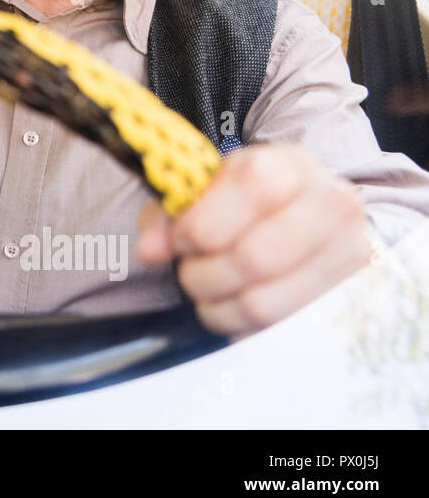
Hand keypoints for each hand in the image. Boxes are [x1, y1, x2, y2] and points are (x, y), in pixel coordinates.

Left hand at [136, 143, 375, 337]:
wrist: (309, 214)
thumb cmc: (245, 201)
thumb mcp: (205, 191)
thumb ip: (168, 215)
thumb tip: (149, 250)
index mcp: (289, 166)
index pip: (251, 191)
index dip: (202, 224)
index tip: (180, 240)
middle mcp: (331, 204)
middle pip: (254, 257)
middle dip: (202, 274)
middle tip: (190, 272)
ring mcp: (350, 253)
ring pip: (263, 303)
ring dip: (217, 307)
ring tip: (209, 292)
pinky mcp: (346, 298)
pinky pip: (277, 331)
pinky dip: (241, 328)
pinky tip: (233, 308)